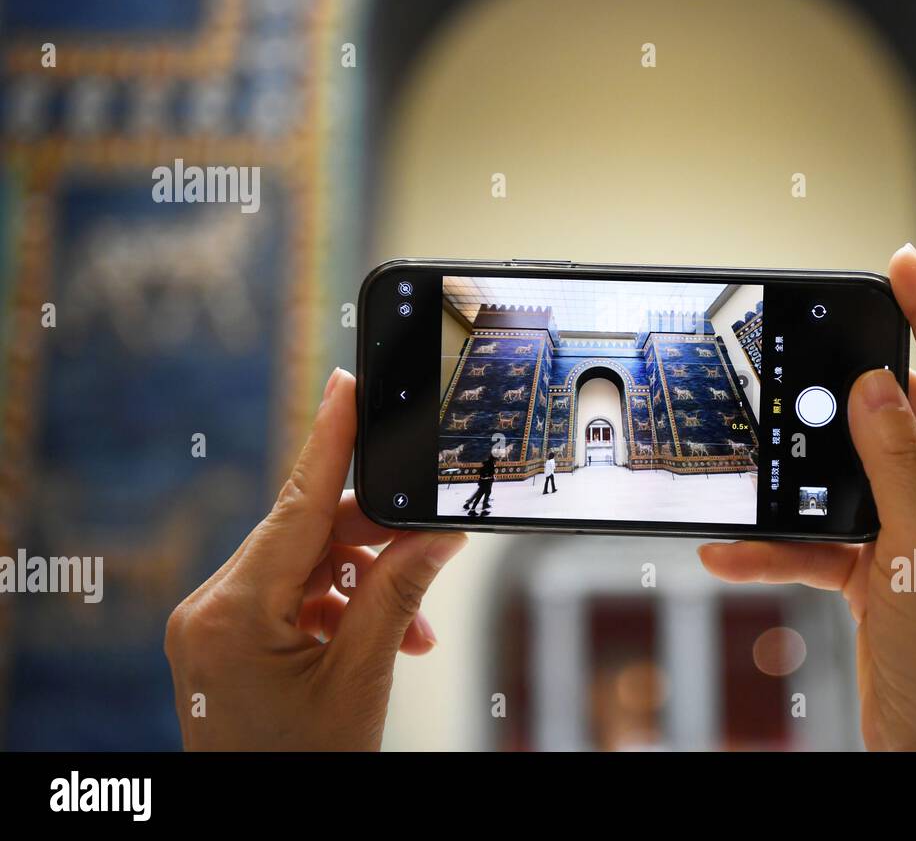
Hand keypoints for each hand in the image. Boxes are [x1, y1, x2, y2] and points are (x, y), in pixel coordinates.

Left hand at [164, 368, 466, 749]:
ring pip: (306, 568)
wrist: (258, 823)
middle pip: (307, 537)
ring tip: (411, 631)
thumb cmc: (304, 769)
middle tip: (432, 548)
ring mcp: (213, 626)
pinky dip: (341, 610)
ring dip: (367, 585)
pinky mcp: (226, 641)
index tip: (346, 384)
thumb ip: (399, 594)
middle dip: (375, 546)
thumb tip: (439, 532)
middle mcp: (210, 609)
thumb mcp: (362, 679)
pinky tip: (382, 640)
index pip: (294, 506)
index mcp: (231, 613)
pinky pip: (293, 599)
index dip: (328, 439)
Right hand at [700, 245, 915, 749]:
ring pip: (859, 477)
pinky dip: (785, 545)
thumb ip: (898, 462)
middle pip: (908, 420)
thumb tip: (875, 387)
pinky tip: (737, 552)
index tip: (901, 263)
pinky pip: (828, 538)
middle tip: (809, 356)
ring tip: (765, 455)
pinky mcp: (884, 570)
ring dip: (806, 479)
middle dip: (852, 398)